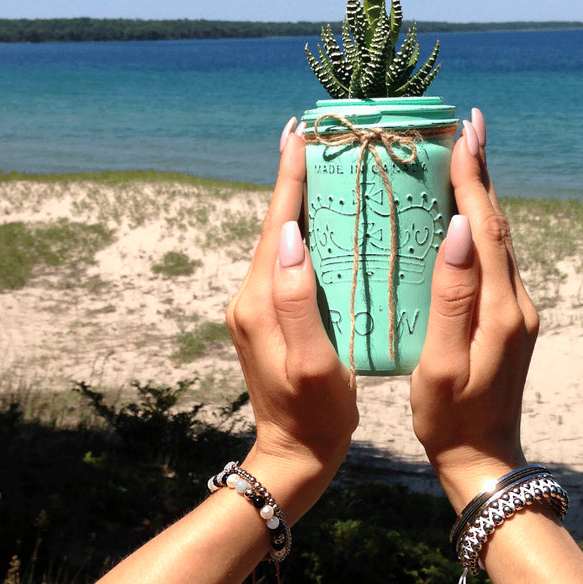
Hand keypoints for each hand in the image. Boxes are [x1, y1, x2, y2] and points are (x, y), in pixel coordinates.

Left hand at [226, 122, 357, 511]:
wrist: (293, 453)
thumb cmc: (315, 414)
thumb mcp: (312, 362)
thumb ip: (297, 299)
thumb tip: (289, 234)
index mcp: (260, 301)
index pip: (276, 223)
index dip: (289, 175)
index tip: (300, 130)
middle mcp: (251, 296)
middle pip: (276, 224)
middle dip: (297, 178)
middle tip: (324, 137)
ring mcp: (258, 306)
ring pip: (282, 240)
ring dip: (302, 202)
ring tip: (330, 167)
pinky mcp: (270, 315)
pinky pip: (289, 262)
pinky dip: (307, 233)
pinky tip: (330, 223)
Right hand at [411, 109, 538, 510]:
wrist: (483, 456)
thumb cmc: (448, 417)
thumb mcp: (440, 363)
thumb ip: (452, 297)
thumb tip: (460, 230)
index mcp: (500, 309)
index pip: (488, 229)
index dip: (475, 179)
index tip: (463, 134)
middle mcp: (516, 301)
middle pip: (499, 224)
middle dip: (484, 173)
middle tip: (469, 127)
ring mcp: (516, 309)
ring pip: (499, 239)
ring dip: (484, 195)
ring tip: (466, 156)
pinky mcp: (509, 318)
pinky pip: (495, 258)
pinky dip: (482, 225)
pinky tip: (465, 213)